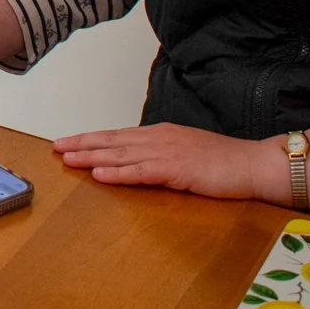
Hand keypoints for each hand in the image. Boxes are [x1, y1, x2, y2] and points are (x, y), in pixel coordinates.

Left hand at [52, 123, 277, 200]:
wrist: (254, 163)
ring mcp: (168, 152)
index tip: (69, 142)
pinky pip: (142, 171)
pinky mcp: (177, 169)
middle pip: (113, 140)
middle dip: (82, 144)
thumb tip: (139, 163)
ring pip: (122, 153)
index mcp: (161, 134)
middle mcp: (160, 138)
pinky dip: (119, 172)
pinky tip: (100, 174)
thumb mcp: (186, 155)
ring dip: (92, 156)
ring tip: (68, 158)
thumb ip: (162, 157)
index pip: (118, 135)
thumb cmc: (224, 163)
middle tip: (56, 147)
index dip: (92, 139)